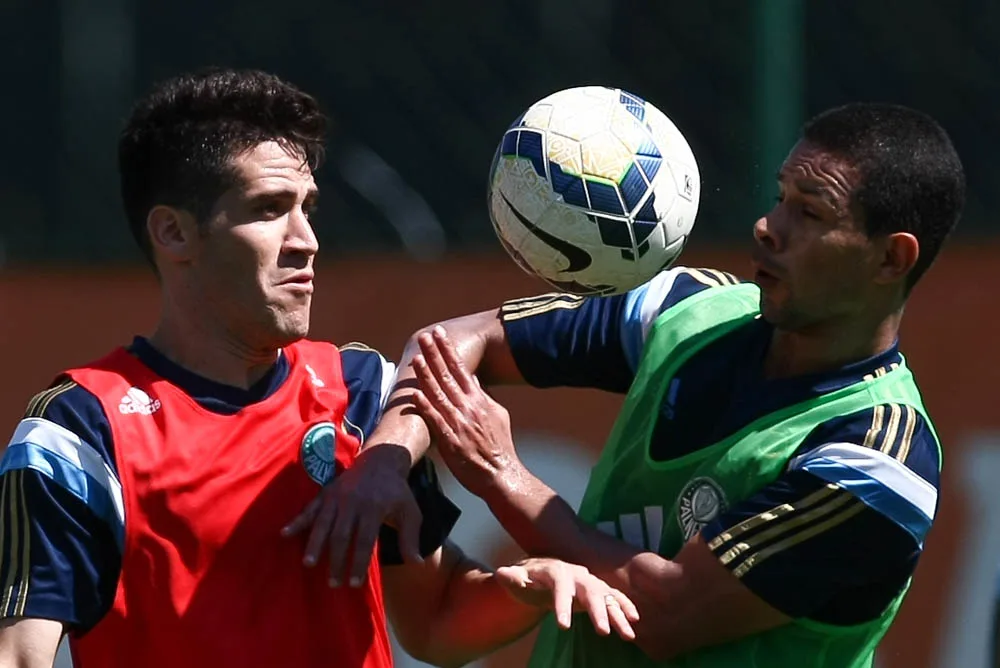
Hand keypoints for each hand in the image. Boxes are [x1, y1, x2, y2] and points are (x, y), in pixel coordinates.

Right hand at [282, 444, 422, 586]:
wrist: (381, 461)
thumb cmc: (396, 491)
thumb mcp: (410, 511)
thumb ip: (411, 537)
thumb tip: (417, 563)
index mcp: (374, 508)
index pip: (364, 541)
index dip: (358, 563)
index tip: (354, 584)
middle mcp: (353, 502)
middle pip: (341, 536)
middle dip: (335, 561)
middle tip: (333, 583)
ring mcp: (337, 497)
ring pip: (323, 524)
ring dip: (315, 545)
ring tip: (308, 565)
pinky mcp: (326, 493)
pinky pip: (309, 508)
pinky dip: (297, 521)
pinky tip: (284, 534)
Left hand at [410, 327, 520, 494]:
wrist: (501, 474)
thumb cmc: (499, 446)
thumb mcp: (497, 414)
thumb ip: (483, 395)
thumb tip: (474, 378)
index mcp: (479, 400)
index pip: (461, 368)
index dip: (448, 350)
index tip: (439, 333)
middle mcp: (469, 408)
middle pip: (448, 376)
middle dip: (435, 354)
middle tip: (424, 336)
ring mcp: (459, 423)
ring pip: (439, 394)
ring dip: (427, 375)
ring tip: (416, 358)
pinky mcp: (451, 441)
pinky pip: (435, 421)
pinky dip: (425, 407)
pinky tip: (415, 394)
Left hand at [495, 558, 639, 639]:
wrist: (541, 572)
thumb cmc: (527, 578)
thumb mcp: (516, 577)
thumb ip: (511, 577)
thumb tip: (501, 573)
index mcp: (556, 570)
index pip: (560, 587)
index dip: (562, 605)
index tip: (563, 626)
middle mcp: (577, 574)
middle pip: (590, 590)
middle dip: (597, 611)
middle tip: (603, 633)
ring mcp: (589, 581)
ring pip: (607, 596)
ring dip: (618, 614)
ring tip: (628, 635)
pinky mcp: (598, 590)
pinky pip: (614, 598)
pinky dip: (625, 607)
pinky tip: (634, 621)